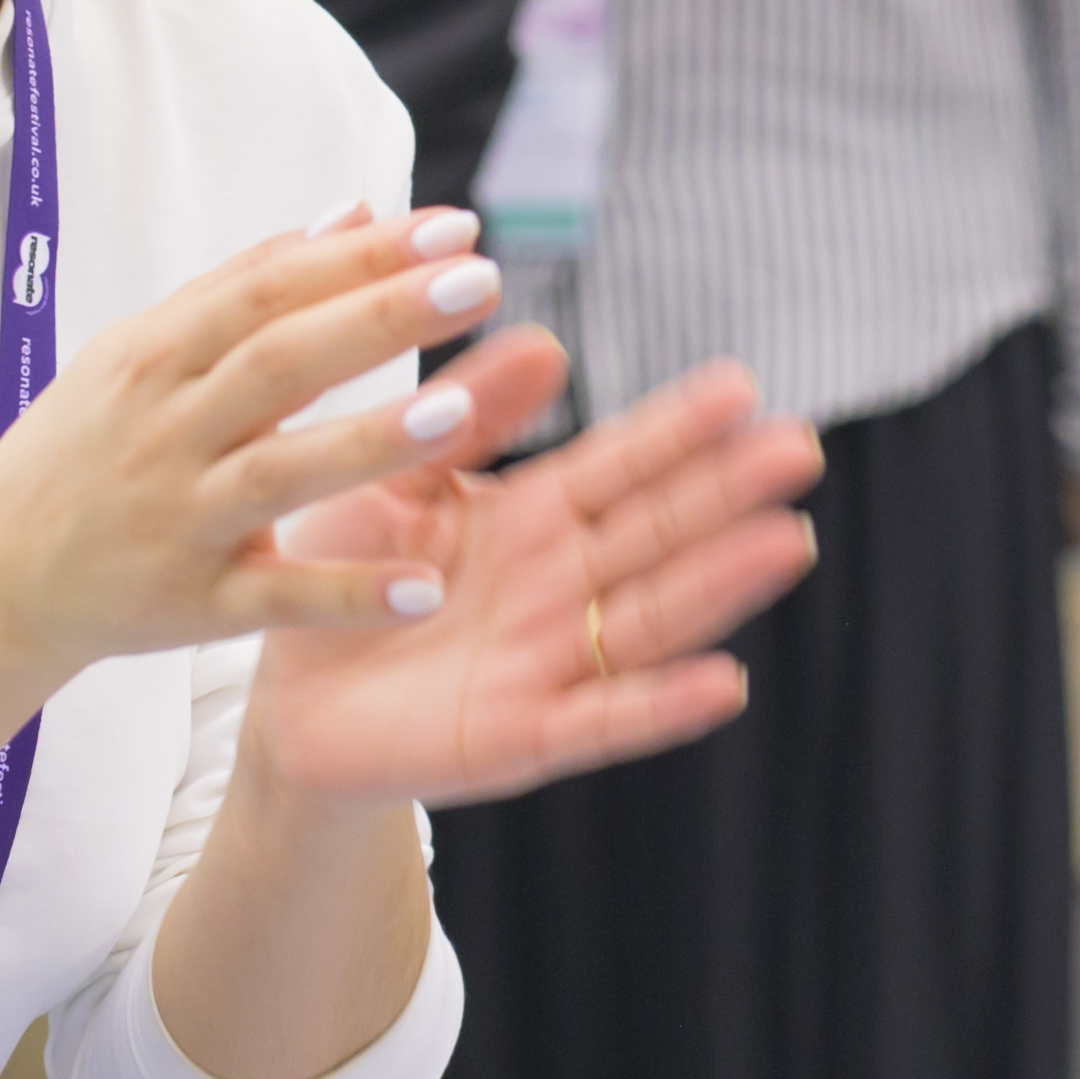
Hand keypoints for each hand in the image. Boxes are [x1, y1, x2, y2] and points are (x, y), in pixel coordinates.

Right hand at [0, 208, 536, 693]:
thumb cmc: (86, 445)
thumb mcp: (142, 350)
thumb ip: (247, 284)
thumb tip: (351, 213)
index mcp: (158, 357)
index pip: (269, 290)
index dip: (362, 257)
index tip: (454, 229)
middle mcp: (168, 431)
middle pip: (280, 362)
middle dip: (379, 317)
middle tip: (477, 281)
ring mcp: (179, 521)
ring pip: (280, 474)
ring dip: (370, 442)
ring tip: (460, 411)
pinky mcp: (191, 605)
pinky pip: (277, 601)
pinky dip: (349, 596)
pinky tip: (427, 589)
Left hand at [241, 355, 820, 812]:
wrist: (283, 707)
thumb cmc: (340, 582)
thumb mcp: (396, 482)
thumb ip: (465, 418)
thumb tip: (546, 341)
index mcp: (530, 519)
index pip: (618, 465)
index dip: (676, 429)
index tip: (740, 387)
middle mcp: (558, 587)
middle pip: (655, 532)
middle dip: (725, 492)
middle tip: (797, 447)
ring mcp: (549, 663)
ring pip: (649, 617)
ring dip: (719, 585)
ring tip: (786, 543)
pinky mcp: (522, 737)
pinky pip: (601, 720)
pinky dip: (661, 707)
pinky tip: (722, 684)